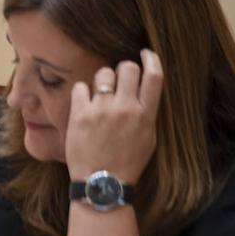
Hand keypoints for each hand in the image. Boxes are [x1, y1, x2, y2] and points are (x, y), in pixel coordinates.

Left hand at [66, 49, 162, 183]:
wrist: (101, 182)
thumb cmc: (127, 163)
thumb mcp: (148, 139)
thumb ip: (146, 113)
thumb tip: (144, 91)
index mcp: (145, 115)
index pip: (154, 77)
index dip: (151, 59)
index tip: (146, 53)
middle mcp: (125, 108)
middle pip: (128, 68)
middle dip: (124, 69)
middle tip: (119, 79)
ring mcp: (102, 109)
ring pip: (103, 73)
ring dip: (103, 79)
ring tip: (101, 93)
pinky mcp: (80, 113)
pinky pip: (80, 87)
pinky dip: (82, 92)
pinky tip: (84, 102)